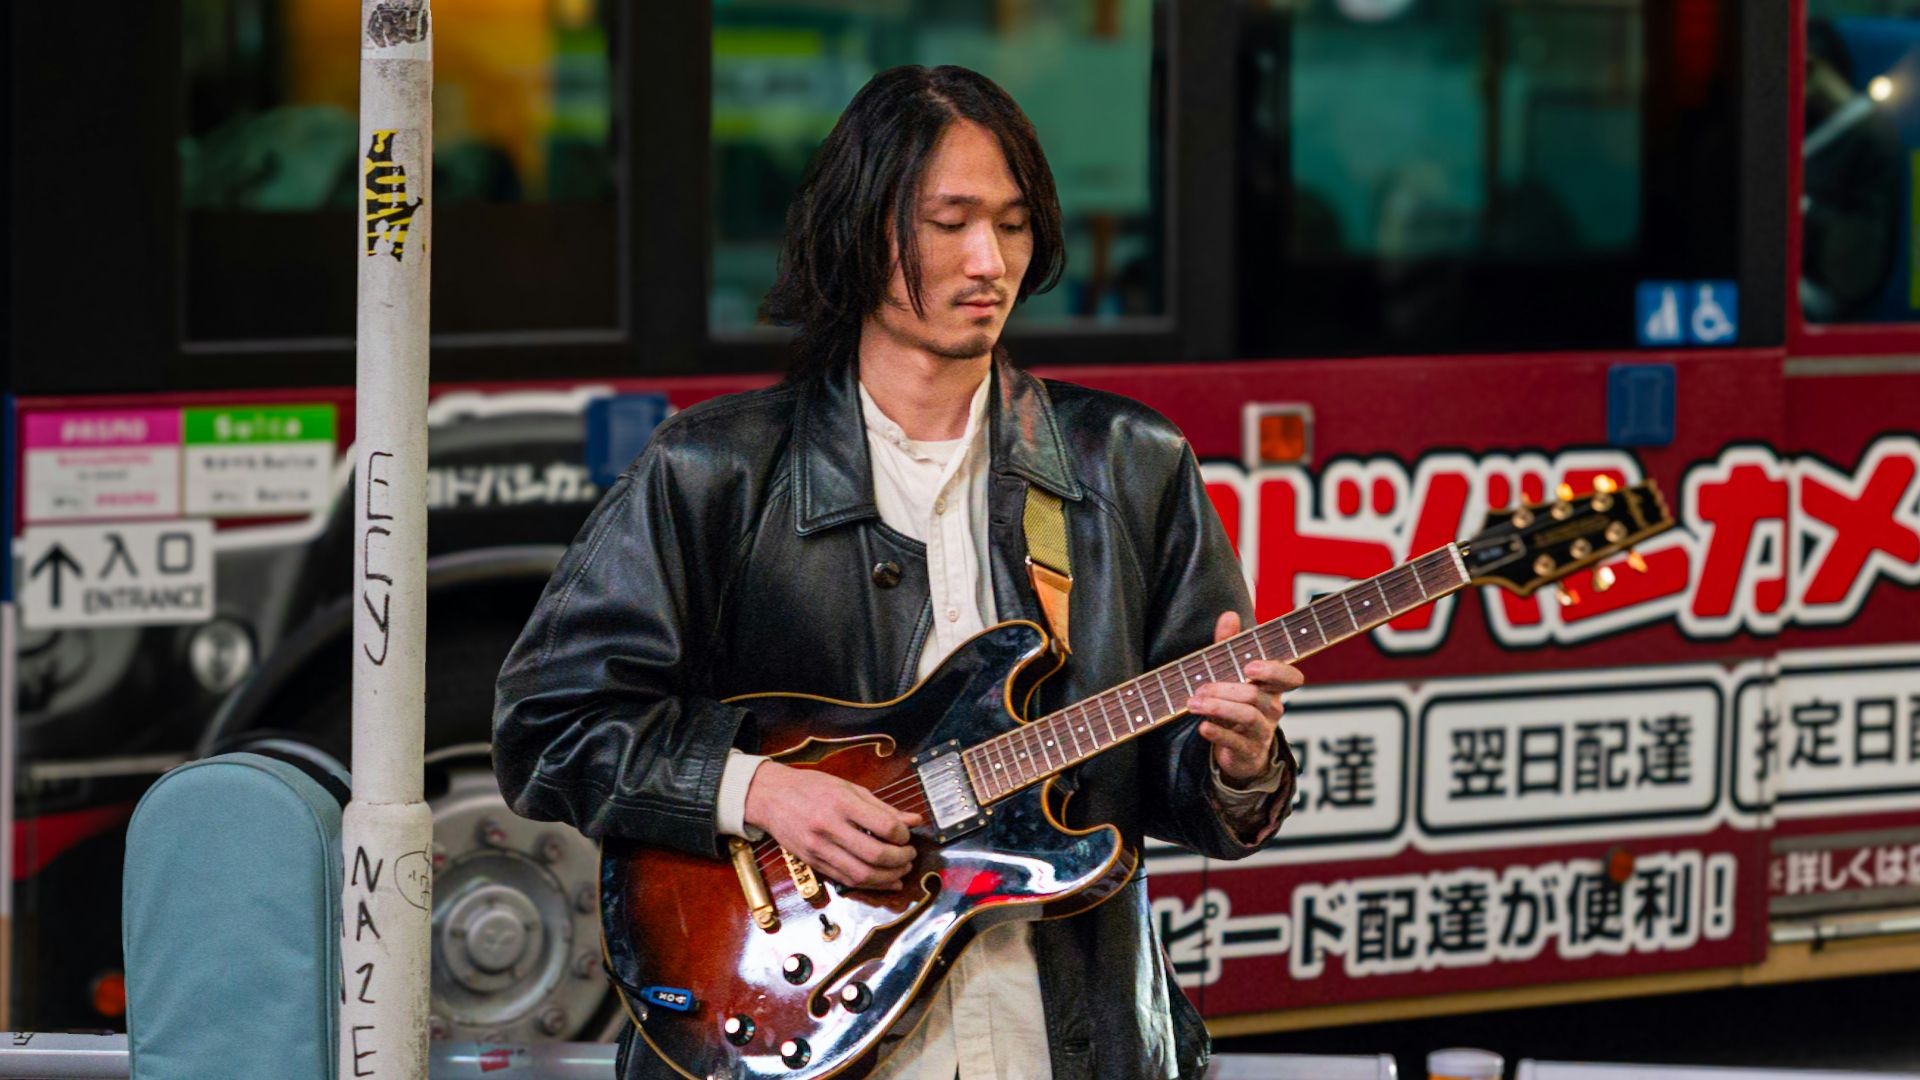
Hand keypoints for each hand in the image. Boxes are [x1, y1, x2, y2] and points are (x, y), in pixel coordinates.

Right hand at [743, 762, 923, 889]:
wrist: (770, 797)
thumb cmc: (812, 787)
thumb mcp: (849, 788)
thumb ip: (883, 807)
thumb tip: (915, 821)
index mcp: (841, 803)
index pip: (884, 826)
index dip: (903, 835)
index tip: (906, 835)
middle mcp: (829, 827)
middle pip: (875, 855)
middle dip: (900, 859)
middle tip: (910, 855)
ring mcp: (819, 849)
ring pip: (861, 874)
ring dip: (888, 877)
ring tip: (902, 870)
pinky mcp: (813, 863)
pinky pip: (847, 881)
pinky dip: (870, 885)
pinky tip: (885, 881)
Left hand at [1188, 611, 1304, 784]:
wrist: (1239, 751)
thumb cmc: (1237, 704)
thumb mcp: (1232, 673)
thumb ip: (1230, 645)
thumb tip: (1229, 615)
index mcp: (1272, 688)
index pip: (1290, 678)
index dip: (1274, 671)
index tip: (1250, 667)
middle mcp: (1272, 709)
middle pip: (1256, 696)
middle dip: (1224, 690)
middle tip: (1199, 689)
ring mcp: (1262, 732)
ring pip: (1248, 717)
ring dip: (1217, 708)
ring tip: (1193, 704)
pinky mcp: (1249, 752)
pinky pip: (1236, 743)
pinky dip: (1218, 734)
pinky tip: (1203, 727)